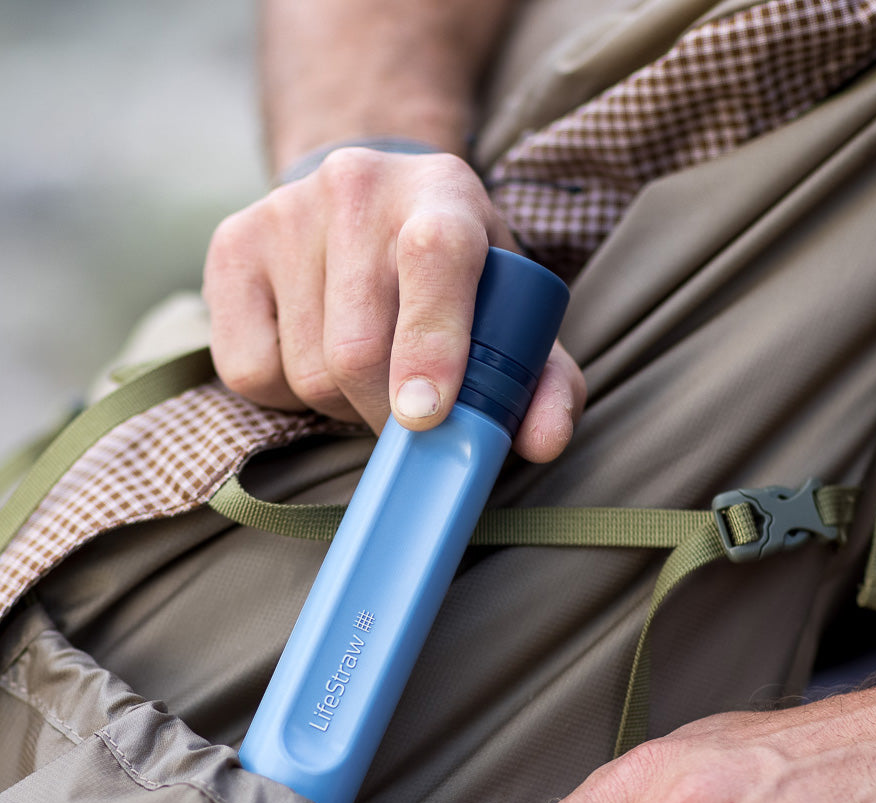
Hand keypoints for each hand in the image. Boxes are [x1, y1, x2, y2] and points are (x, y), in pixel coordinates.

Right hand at [203, 147, 584, 461]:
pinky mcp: (230, 246)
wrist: (369, 199)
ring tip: (369, 378)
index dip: (431, 344)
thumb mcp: (516, 315)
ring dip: (343, 406)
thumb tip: (542, 442)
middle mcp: (358, 187)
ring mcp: (284, 212)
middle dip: (388, 415)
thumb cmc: (460, 277)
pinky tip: (315, 361)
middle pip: (357, 348)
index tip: (426, 416)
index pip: (435, 259)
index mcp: (443, 193)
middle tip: (413, 423)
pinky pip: (251, 370)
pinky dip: (288, 396)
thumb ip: (544, 382)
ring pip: (306, 370)